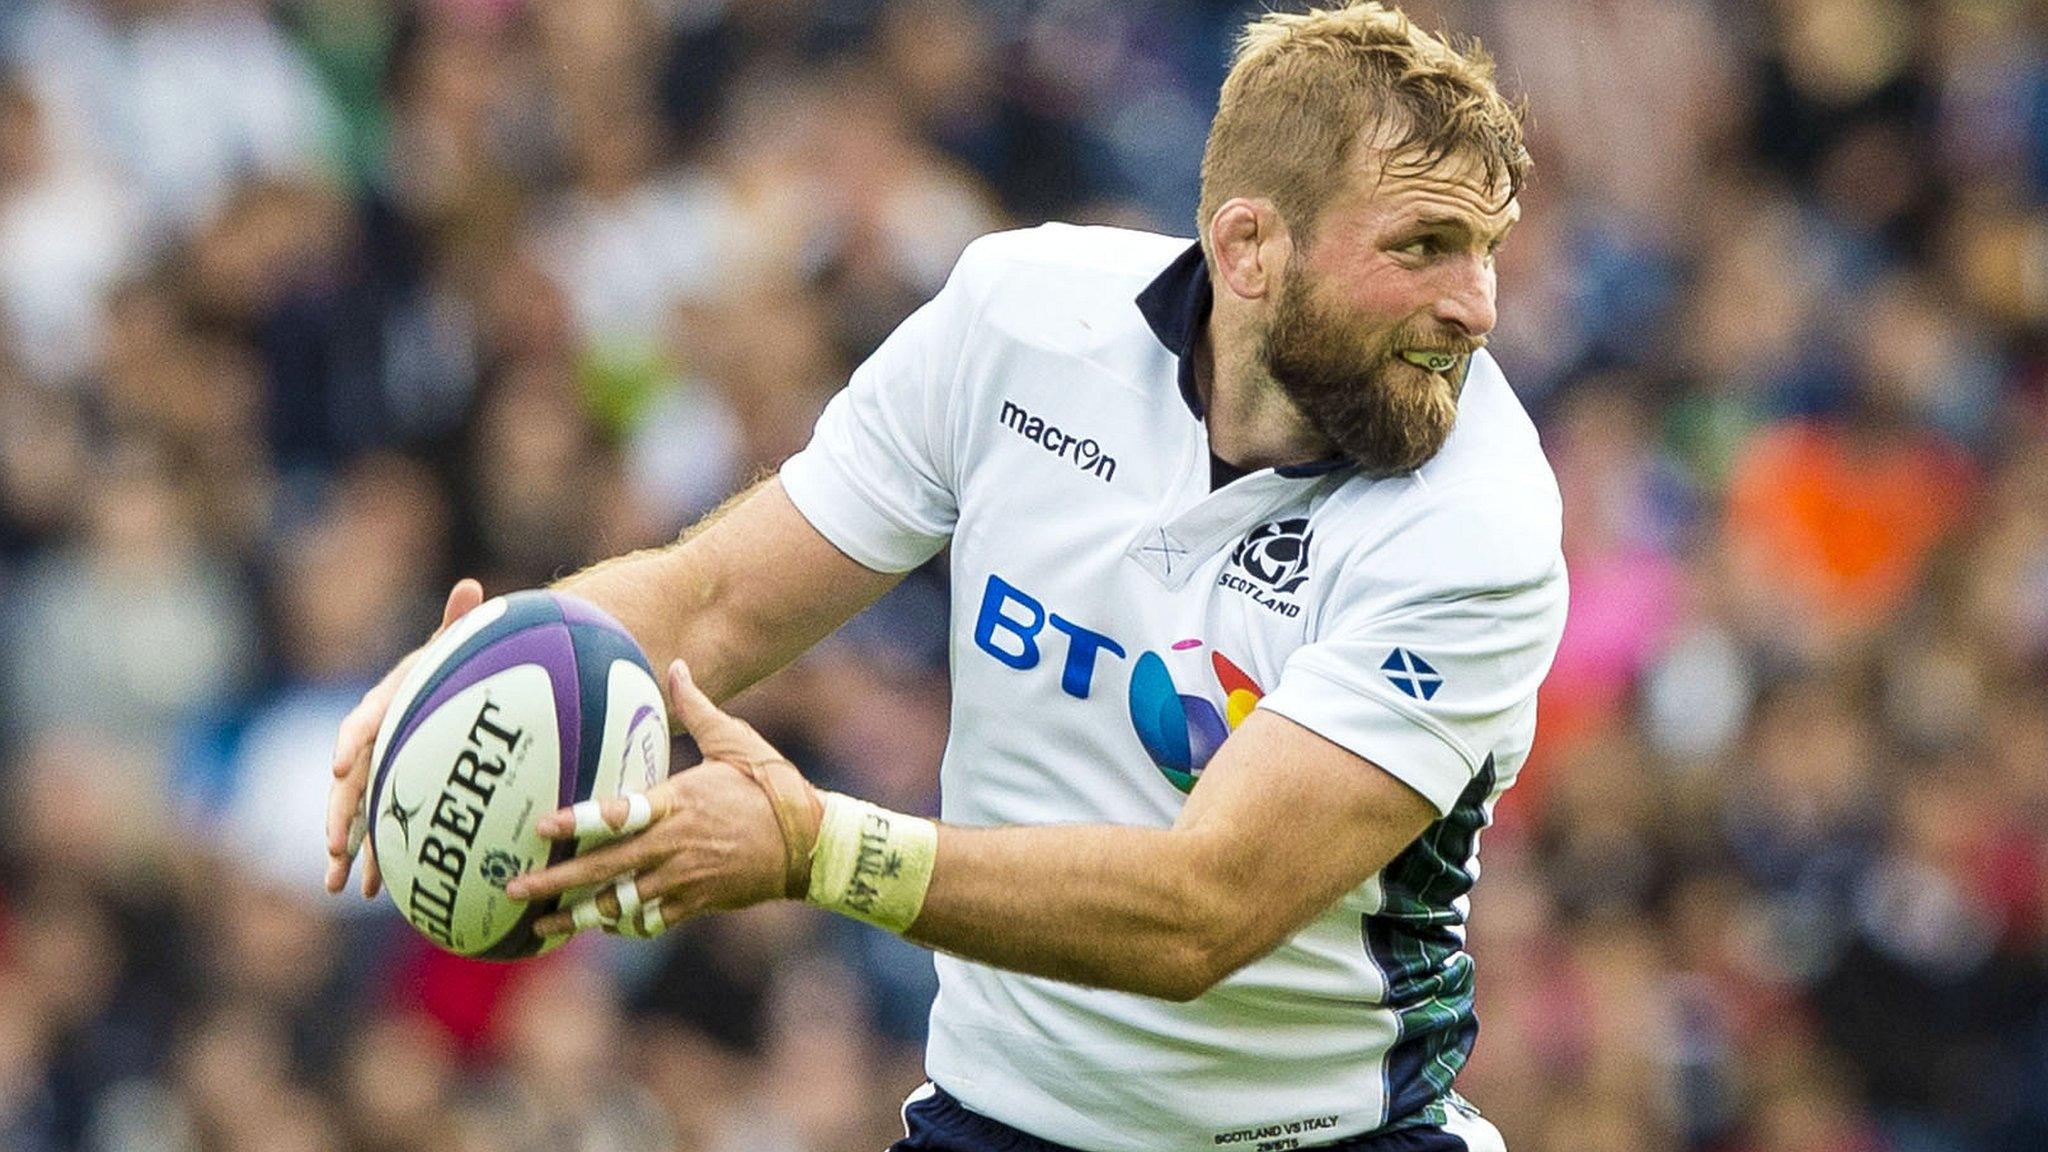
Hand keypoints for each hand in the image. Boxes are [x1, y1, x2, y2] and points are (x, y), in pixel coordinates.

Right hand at [324, 579, 485, 897]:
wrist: (460, 687)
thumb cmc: (460, 666)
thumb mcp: (461, 646)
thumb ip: (461, 624)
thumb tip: (472, 586)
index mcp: (385, 705)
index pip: (361, 724)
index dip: (349, 743)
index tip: (340, 766)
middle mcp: (373, 742)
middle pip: (348, 783)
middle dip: (337, 816)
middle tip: (333, 846)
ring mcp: (378, 773)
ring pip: (355, 816)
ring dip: (345, 851)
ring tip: (340, 886)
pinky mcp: (390, 797)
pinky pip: (376, 832)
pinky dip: (372, 860)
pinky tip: (368, 893)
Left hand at [511, 659, 819, 937]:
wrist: (813, 843)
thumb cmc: (772, 785)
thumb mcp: (735, 740)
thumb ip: (697, 707)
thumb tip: (676, 667)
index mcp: (679, 802)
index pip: (620, 814)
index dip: (579, 822)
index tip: (541, 827)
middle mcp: (675, 845)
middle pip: (605, 869)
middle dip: (556, 881)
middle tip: (514, 887)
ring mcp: (684, 879)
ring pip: (620, 904)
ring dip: (578, 916)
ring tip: (540, 925)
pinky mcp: (697, 903)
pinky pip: (649, 921)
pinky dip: (621, 926)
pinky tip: (595, 928)